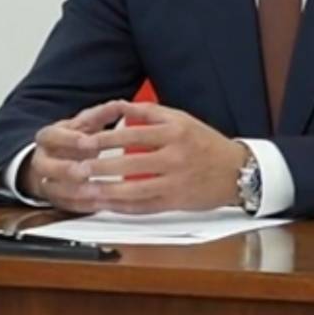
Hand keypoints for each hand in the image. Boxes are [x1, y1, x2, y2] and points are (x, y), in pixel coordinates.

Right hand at [20, 101, 127, 211]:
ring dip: (74, 191)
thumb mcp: (85, 123)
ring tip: (96, 191)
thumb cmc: (75, 138)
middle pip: (46, 166)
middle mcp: (42, 159)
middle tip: (84, 171)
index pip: (52, 136)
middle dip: (65, 169)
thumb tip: (121, 104)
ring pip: (54, 189)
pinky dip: (83, 205)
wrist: (58, 159)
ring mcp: (46, 181)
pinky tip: (101, 203)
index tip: (86, 140)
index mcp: (48, 137)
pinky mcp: (55, 199)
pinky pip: (66, 205)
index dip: (68, 139)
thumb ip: (101, 114)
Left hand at [60, 101, 250, 214]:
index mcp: (175, 132)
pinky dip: (122, 206)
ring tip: (84, 189)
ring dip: (105, 190)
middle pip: (128, 163)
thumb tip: (122, 107)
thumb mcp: (183, 119)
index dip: (105, 139)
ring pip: (133, 189)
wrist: (238, 171)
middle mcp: (175, 157)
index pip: (132, 135)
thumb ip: (151, 113)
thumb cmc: (207, 144)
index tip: (83, 142)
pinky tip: (106, 204)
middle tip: (75, 168)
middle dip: (98, 167)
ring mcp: (175, 181)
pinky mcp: (176, 201)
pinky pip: (143, 206)